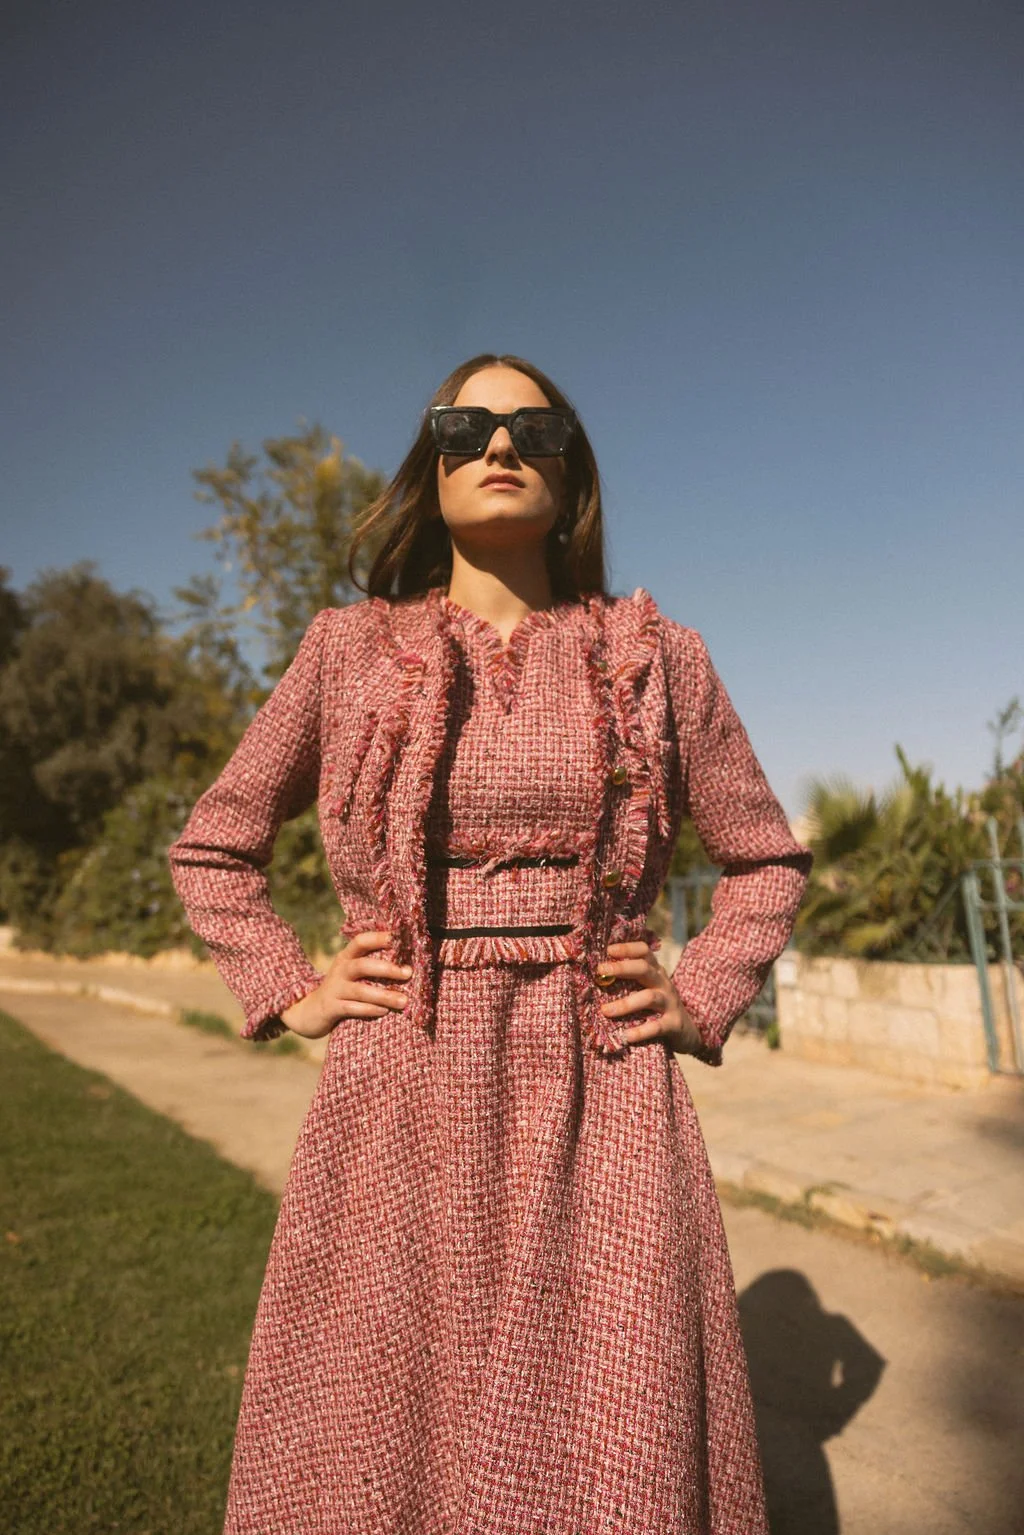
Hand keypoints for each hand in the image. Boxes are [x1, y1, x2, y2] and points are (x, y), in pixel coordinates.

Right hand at [280, 930, 411, 1038]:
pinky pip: (352, 1008)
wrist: (310, 1012)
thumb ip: (372, 966)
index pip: (361, 941)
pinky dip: (369, 1010)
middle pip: (362, 965)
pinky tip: (384, 1011)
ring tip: (404, 1001)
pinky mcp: (331, 1008)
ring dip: (384, 995)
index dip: (378, 938)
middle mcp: (339, 970)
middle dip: (387, 969)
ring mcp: (334, 989)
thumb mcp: (352, 973)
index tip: (397, 938)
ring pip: (360, 990)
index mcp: (346, 957)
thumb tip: (407, 964)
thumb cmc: (342, 989)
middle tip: (408, 973)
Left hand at [596, 940, 702, 1053]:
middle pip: (644, 969)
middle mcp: (663, 983)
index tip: (608, 950)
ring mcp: (670, 1003)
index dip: (627, 948)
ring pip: (649, 997)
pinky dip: (641, 1031)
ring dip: (625, 1004)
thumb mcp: (646, 988)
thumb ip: (628, 980)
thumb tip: (596, 976)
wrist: (687, 1031)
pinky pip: (657, 1026)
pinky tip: (626, 1036)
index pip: (644, 952)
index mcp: (655, 971)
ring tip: (605, 1010)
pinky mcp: (674, 1024)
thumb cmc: (656, 1007)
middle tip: (600, 971)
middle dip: (622, 968)